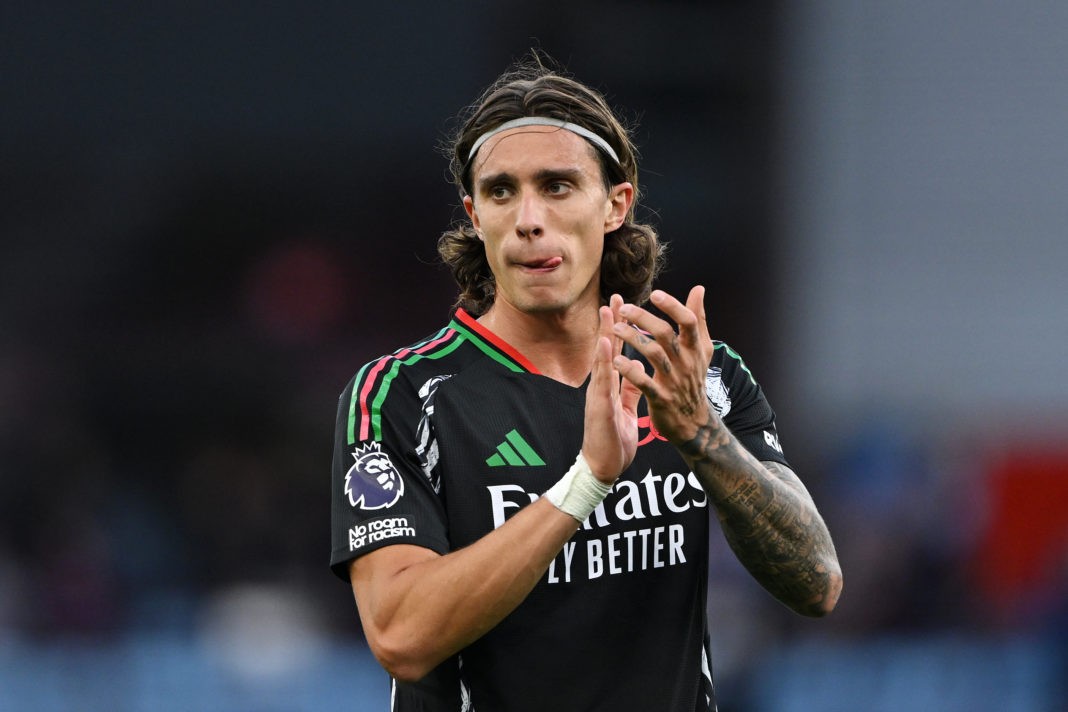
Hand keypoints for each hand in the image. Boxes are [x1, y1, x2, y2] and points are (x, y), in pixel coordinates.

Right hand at [581, 294, 641, 482]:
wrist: (603, 466)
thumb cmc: (613, 439)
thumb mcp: (625, 408)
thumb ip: (630, 388)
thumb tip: (640, 370)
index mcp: (612, 385)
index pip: (618, 352)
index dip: (621, 329)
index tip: (625, 305)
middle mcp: (603, 385)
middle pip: (608, 348)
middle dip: (611, 321)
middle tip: (614, 296)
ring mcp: (599, 394)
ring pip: (602, 359)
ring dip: (605, 333)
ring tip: (607, 310)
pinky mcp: (599, 406)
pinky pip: (603, 381)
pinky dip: (604, 361)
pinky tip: (606, 343)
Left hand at [611, 286, 714, 445]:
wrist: (694, 422)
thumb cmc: (694, 379)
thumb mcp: (701, 349)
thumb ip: (698, 318)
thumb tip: (699, 289)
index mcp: (695, 349)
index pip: (689, 322)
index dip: (673, 306)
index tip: (655, 294)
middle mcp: (686, 363)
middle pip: (666, 335)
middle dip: (644, 319)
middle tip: (624, 309)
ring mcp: (674, 381)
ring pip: (653, 354)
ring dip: (632, 339)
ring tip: (615, 329)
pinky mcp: (661, 399)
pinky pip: (644, 382)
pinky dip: (630, 370)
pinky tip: (616, 360)